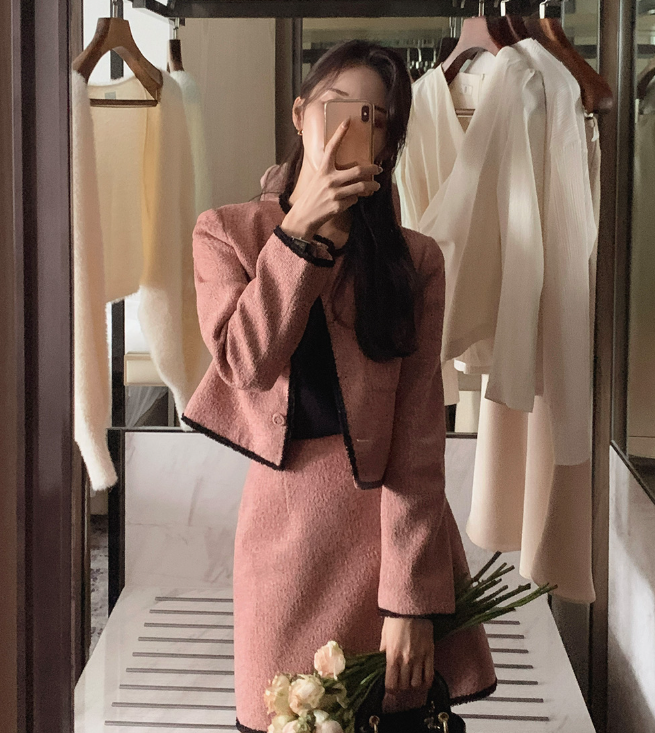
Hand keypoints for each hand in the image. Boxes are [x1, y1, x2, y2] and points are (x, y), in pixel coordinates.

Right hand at [280, 118, 381, 240]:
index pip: (331, 148)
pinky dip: (356, 199)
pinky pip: (354, 199)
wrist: (304, 216)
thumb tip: (352, 171)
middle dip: (372, 168)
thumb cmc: (313, 196)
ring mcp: (335, 193)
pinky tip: (354, 199)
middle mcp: (329, 180)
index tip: (348, 121)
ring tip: (376, 186)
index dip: (339, 133)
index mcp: (323, 170)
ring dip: (372, 186)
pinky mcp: (338, 205)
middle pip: (358, 170)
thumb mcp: (319, 180)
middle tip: (378, 168)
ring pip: (361, 186)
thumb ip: (331, 173)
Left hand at [379, 616, 434, 709]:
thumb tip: (381, 664)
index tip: (390, 688)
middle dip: (401, 687)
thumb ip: (383, 652)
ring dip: (413, 685)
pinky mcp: (430, 653)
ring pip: (417, 684)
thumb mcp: (384, 636)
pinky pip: (430, 675)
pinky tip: (423, 681)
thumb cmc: (396, 618)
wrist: (412, 606)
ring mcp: (419, 657)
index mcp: (392, 655)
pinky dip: (426, 682)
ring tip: (411, 680)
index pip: (391, 684)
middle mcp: (406, 659)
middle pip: (404, 686)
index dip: (390, 689)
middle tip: (400, 683)